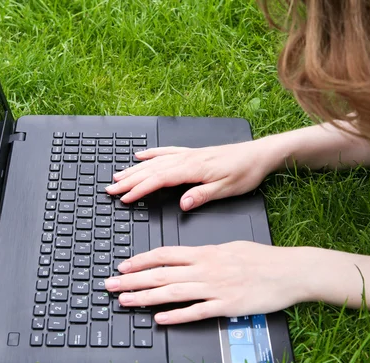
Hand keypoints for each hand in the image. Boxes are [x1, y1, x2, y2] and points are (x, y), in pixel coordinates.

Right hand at [105, 141, 272, 209]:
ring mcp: (188, 154)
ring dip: (134, 169)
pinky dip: (151, 153)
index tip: (125, 198)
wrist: (258, 155)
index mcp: (193, 169)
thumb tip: (182, 204)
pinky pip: (166, 151)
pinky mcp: (192, 153)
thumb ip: (202, 195)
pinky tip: (140, 155)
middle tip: (110, 189)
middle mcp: (187, 159)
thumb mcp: (227, 189)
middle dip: (129, 180)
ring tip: (117, 176)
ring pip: (155, 161)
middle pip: (151, 170)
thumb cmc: (245, 172)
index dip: (139, 189)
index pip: (159, 180)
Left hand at [105, 241, 310, 323]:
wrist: (289, 271)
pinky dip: (175, 315)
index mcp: (205, 252)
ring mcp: (215, 288)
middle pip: (161, 274)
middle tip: (111, 285)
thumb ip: (206, 253)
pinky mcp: (226, 306)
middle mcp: (205, 269)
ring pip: (172, 293)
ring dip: (145, 297)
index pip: (165, 254)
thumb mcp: (229, 246)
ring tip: (125, 301)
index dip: (141, 260)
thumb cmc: (262, 258)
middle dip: (132, 280)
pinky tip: (159, 318)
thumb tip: (187, 257)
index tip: (123, 266)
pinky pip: (196, 311)